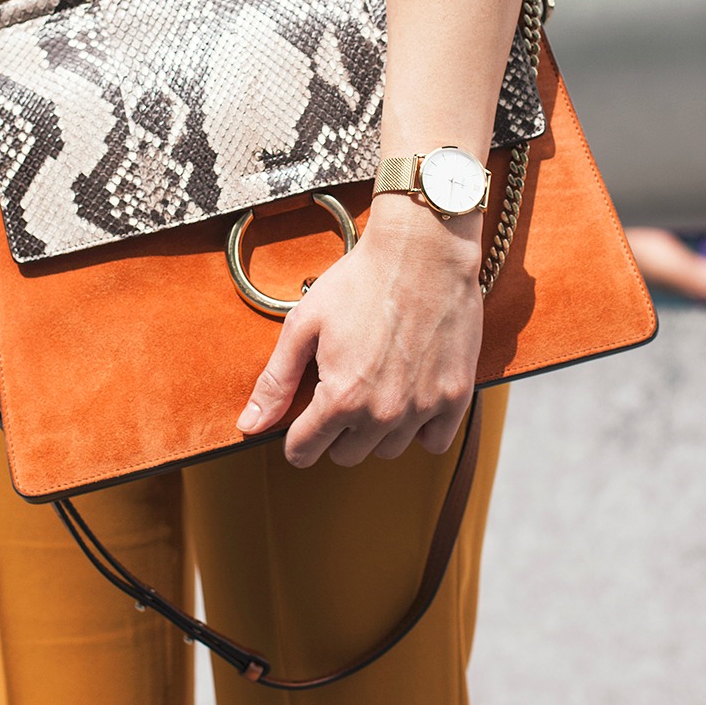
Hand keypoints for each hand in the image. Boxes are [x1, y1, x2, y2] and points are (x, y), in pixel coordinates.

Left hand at [236, 202, 483, 467]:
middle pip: (347, 455)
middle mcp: (382, 413)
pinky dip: (422, 428)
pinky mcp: (456, 397)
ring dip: (378, 429)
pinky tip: (411, 396)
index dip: (297, 437)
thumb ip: (276, 381)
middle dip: (336, 430)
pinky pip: (434, 442)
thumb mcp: (304, 324)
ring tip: (377, 385)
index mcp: (340, 398)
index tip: (303, 422)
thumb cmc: (360, 280)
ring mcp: (422, 408)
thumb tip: (249, 425)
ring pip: (389, 449)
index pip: (305, 451)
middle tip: (343, 389)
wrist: (422, 249)